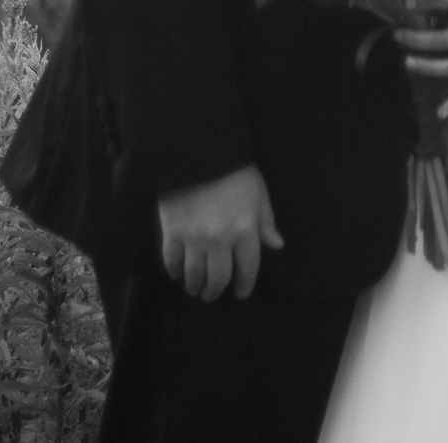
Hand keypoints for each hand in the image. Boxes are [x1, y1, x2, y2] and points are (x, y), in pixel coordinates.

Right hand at [158, 165, 282, 301]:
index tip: (242, 293)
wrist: (197, 151)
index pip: (248, 268)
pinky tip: (177, 273)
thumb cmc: (234, 169)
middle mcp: (220, 240)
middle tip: (212, 296)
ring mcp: (194, 238)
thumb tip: (276, 245)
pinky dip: (174, 270)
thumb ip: (266, 221)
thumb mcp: (258, 192)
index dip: (245, 284)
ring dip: (195, 286)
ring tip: (195, 289)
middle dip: (215, 291)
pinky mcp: (171, 232)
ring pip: (194, 274)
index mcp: (245, 230)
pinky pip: (172, 260)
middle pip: (218, 277)